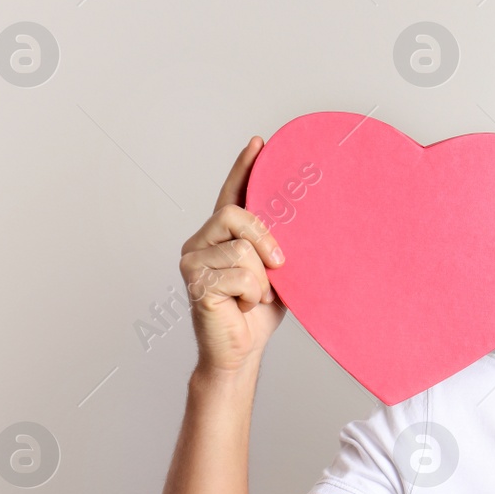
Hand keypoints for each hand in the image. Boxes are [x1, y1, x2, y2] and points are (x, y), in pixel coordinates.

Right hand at [179, 137, 286, 374]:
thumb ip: (275, 243)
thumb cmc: (257, 311)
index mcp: (222, 235)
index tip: (260, 142)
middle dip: (264, 238)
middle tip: (280, 264)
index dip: (244, 167)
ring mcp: (193, 260)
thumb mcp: (274, 270)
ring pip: (241, 250)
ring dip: (260, 278)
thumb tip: (301, 218)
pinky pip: (237, 275)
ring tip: (254, 296)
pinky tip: (242, 305)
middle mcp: (201, 241)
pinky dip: (251, 293)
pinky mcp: (195, 282)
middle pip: (234, 215)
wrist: (242, 351)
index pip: (232, 193)